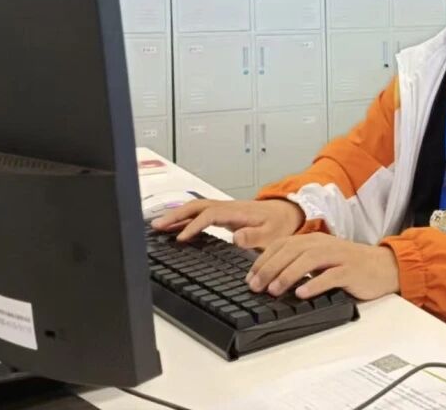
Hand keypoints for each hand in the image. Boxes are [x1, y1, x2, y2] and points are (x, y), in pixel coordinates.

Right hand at [151, 199, 303, 247]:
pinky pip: (200, 212)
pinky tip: (176, 228)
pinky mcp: (224, 213)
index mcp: (238, 211)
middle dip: (175, 215)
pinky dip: (186, 218)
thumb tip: (235, 238)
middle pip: (196, 206)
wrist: (288, 211)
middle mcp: (228, 207)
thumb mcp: (272, 234)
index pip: (209, 215)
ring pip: (196, 207)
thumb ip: (254, 237)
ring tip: (158, 226)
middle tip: (156, 226)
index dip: (193, 226)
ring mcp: (225, 209)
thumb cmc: (280, 224)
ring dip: (177, 215)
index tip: (180, 239)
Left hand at [246, 234, 399, 301]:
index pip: (282, 245)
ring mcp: (338, 256)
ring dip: (288, 275)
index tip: (250, 277)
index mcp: (313, 240)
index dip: (263, 259)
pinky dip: (315, 284)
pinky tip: (303, 293)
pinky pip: (331, 276)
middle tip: (256, 286)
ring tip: (274, 290)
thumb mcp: (321, 260)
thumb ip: (299, 263)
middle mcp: (324, 244)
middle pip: (291, 251)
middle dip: (270, 268)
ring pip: (309, 260)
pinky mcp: (351, 270)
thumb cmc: (349, 266)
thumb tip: (269, 276)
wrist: (383, 267)